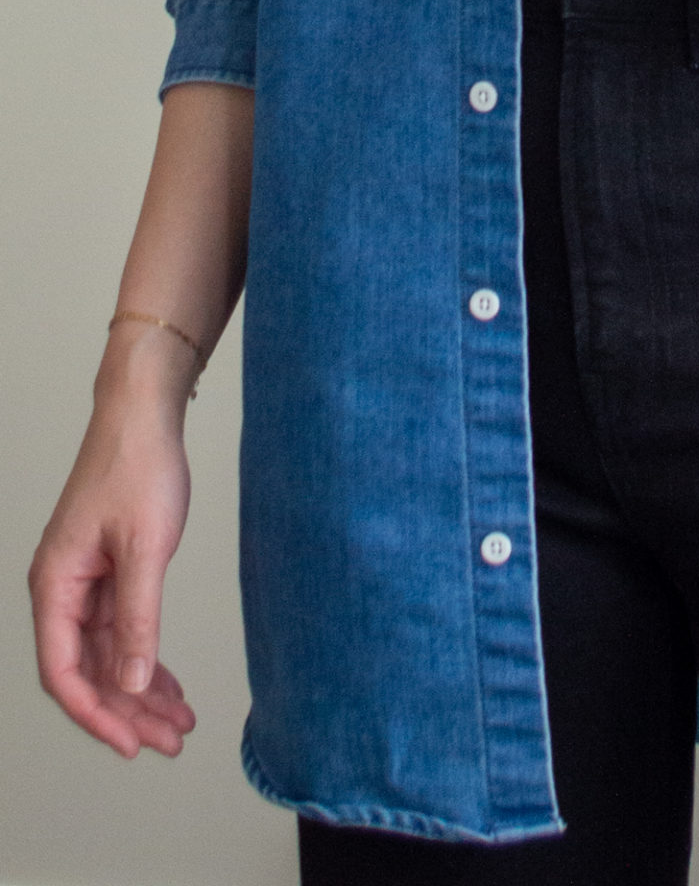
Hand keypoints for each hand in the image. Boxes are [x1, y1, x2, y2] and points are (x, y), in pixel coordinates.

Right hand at [28, 374, 196, 758]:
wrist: (144, 416)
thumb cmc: (137, 468)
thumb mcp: (145, 548)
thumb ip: (138, 618)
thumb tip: (132, 682)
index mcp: (55, 585)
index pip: (64, 672)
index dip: (97, 714)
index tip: (132, 744)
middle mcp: (62, 589)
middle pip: (88, 671)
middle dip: (128, 711)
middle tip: (170, 742)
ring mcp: (85, 582)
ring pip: (108, 654)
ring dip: (140, 690)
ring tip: (179, 723)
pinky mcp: (109, 571)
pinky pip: (121, 630)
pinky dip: (145, 657)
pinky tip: (168, 684)